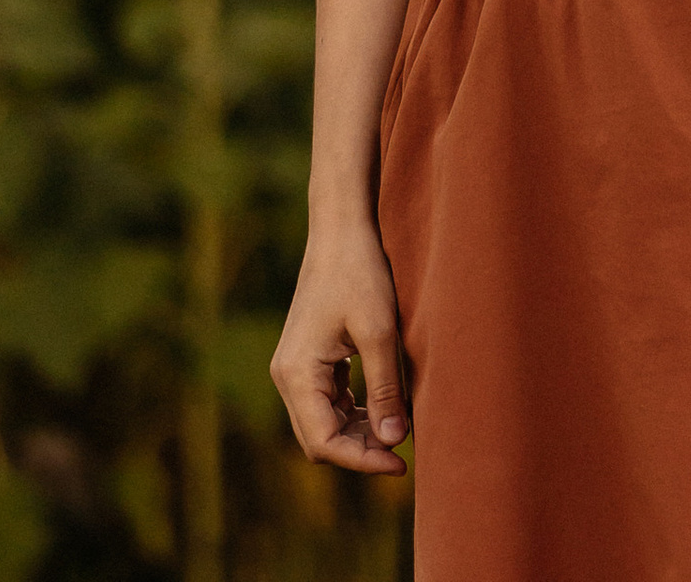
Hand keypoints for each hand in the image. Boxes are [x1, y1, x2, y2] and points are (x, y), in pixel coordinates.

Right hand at [270, 214, 411, 474]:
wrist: (342, 228)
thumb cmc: (360, 272)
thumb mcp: (379, 331)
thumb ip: (384, 389)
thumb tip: (393, 441)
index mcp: (296, 374)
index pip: (324, 441)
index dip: (362, 459)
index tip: (401, 462)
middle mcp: (287, 376)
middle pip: (319, 438)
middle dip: (359, 450)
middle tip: (402, 453)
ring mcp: (295, 367)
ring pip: (323, 422)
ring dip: (358, 432)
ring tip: (398, 430)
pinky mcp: (308, 358)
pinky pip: (327, 401)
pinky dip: (353, 411)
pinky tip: (383, 407)